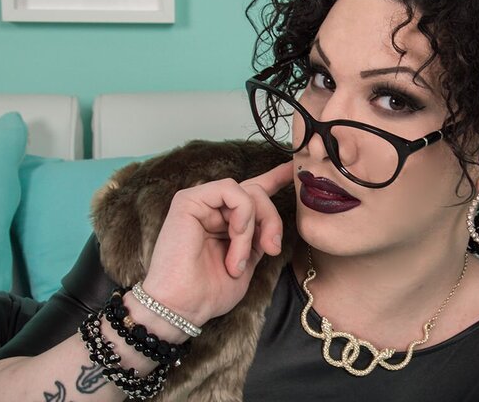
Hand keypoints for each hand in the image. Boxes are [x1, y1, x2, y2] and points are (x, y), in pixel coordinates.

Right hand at [139, 161, 293, 325]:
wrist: (183, 308)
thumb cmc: (210, 292)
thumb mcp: (247, 262)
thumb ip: (260, 236)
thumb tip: (275, 223)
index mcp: (225, 222)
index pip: (252, 193)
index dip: (275, 178)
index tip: (295, 169)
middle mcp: (212, 209)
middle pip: (257, 193)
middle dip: (272, 220)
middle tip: (271, 248)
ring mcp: (200, 202)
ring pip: (248, 192)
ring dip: (252, 227)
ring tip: (239, 258)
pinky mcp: (188, 200)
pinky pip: (231, 190)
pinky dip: (242, 215)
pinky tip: (235, 235)